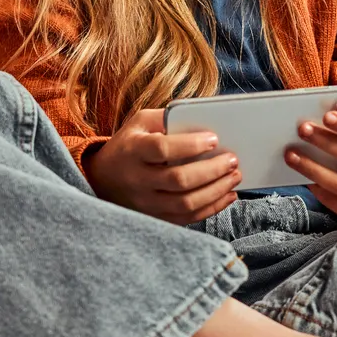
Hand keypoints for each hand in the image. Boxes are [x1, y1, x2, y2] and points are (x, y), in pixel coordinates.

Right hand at [82, 108, 241, 224]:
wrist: (102, 179)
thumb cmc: (129, 144)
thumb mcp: (140, 123)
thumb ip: (167, 118)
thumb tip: (203, 120)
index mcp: (132, 151)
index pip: (162, 150)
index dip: (190, 146)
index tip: (214, 139)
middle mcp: (137, 180)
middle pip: (179, 180)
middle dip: (212, 170)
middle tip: (232, 160)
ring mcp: (145, 203)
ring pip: (186, 204)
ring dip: (216, 191)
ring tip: (234, 176)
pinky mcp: (155, 218)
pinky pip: (187, 219)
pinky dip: (212, 208)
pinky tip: (227, 195)